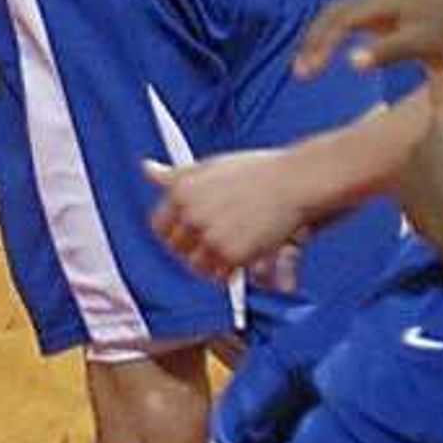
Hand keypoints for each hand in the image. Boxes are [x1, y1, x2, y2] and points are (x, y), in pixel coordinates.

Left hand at [143, 145, 327, 280]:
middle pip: (177, 249)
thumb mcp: (211, 166)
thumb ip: (177, 174)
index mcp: (183, 190)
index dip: (177, 232)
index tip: (194, 231)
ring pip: (195, 266)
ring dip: (212, 262)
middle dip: (194, 248)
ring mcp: (210, 235)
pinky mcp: (230, 254)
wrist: (295, 182)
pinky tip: (244, 253)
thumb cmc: (257, 171)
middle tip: (219, 238)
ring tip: (234, 244)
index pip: (159, 227)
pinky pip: (218, 276)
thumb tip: (147, 168)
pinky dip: (229, 271)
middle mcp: (191, 213)